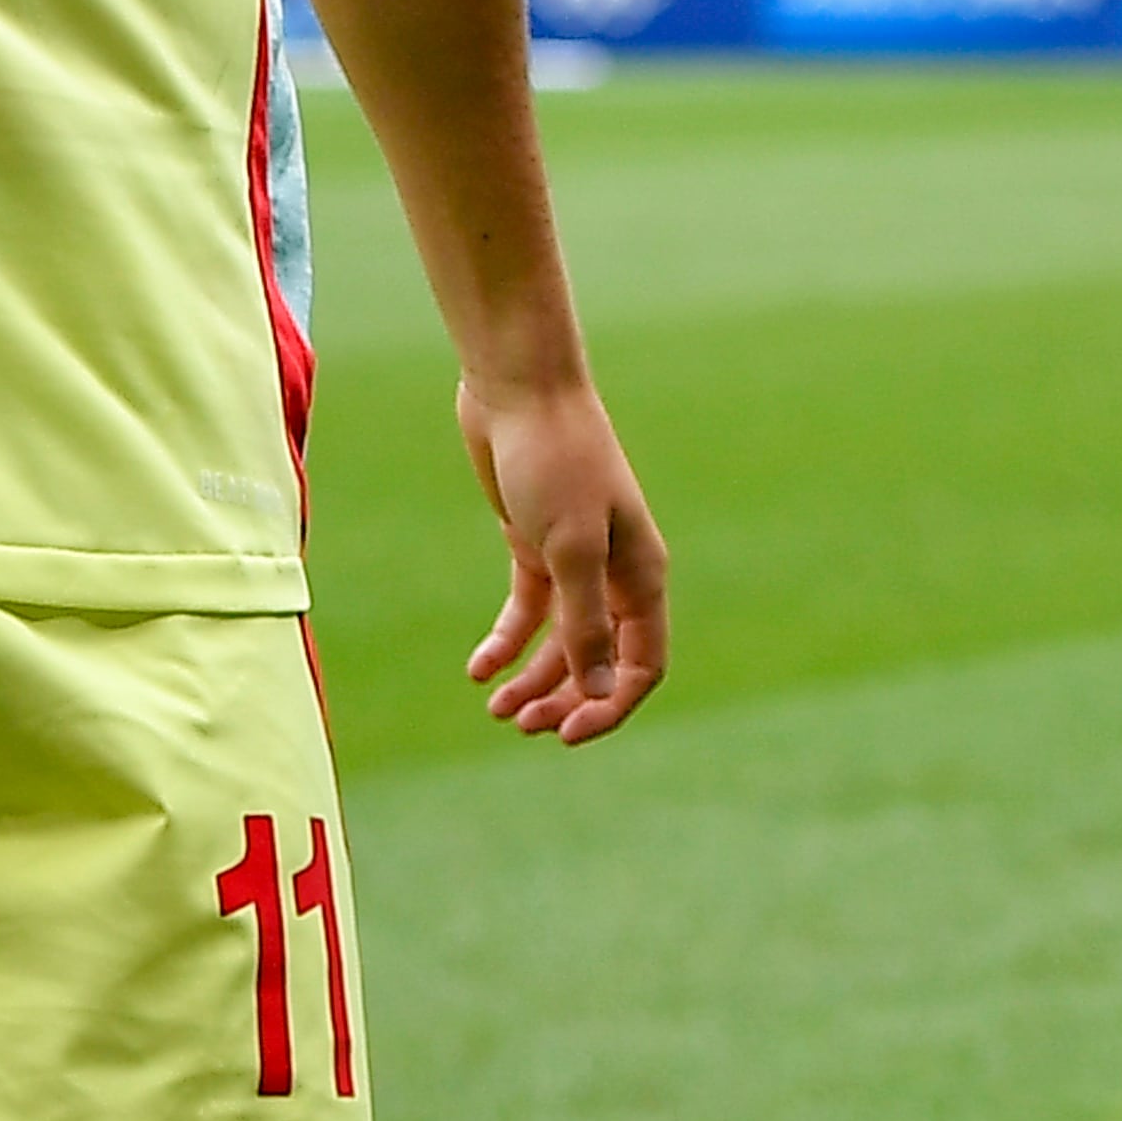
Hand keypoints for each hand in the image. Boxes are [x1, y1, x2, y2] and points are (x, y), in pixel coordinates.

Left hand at [459, 372, 668, 744]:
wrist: (518, 386)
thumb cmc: (554, 459)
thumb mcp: (570, 547)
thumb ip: (585, 623)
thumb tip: (597, 692)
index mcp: (641, 576)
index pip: (642, 664)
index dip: (610, 705)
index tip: (566, 734)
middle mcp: (614, 573)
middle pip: (598, 660)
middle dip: (564, 698)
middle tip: (519, 725)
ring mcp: (574, 558)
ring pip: (561, 640)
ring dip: (533, 678)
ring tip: (496, 708)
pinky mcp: (534, 542)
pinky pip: (528, 608)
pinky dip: (507, 641)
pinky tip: (479, 668)